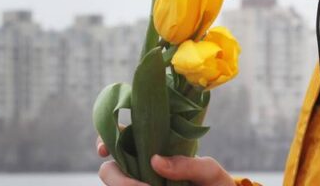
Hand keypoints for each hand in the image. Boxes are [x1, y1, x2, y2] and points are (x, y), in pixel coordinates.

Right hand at [96, 136, 233, 185]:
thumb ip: (188, 165)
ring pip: (116, 185)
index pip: (120, 138)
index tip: (104, 150)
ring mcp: (140, 184)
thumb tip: (155, 161)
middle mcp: (140, 168)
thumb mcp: (208, 172)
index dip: (105, 139)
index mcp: (153, 148)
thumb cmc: (215, 183)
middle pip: (109, 170)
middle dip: (118, 178)